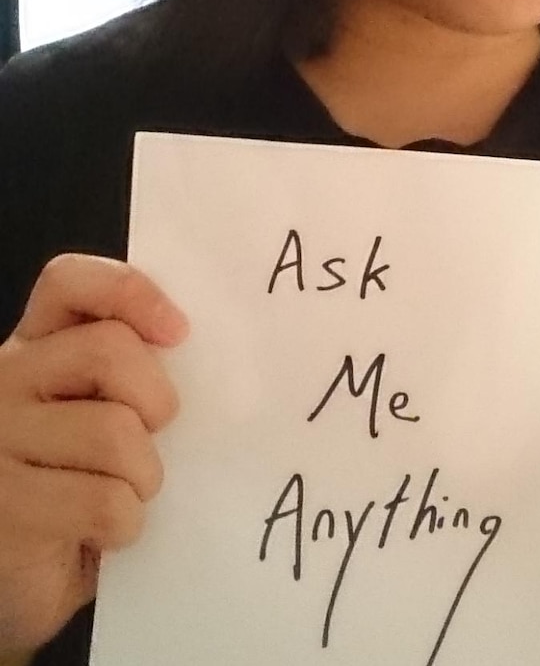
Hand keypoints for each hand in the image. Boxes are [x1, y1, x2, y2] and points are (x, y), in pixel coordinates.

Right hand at [0, 255, 188, 654]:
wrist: (24, 577)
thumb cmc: (82, 479)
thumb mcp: (104, 408)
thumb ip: (131, 369)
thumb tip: (200, 349)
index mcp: (37, 343)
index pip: (68, 282)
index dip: (128, 291)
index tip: (178, 332)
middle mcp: (7, 380)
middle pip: (108, 351)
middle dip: (157, 398)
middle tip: (160, 433)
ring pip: (113, 432)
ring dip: (145, 473)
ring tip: (133, 491)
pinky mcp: (6, 509)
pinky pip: (102, 502)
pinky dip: (126, 523)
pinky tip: (110, 531)